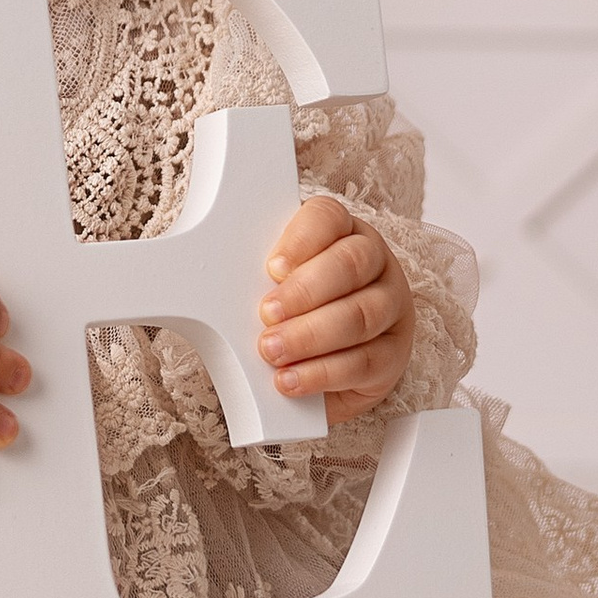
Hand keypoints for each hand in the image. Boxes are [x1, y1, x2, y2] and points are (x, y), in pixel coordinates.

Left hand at [259, 195, 413, 413]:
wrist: (323, 370)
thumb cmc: (291, 313)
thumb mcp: (272, 284)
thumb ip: (253, 274)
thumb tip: (204, 281)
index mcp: (342, 231)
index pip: (328, 218)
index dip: (300, 240)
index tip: (272, 267)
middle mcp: (375, 263)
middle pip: (351, 264)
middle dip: (304, 291)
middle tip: (266, 314)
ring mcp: (390, 307)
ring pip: (360, 315)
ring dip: (310, 336)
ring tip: (272, 351)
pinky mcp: (393, 355)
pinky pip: (364, 362)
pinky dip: (322, 373)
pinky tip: (290, 379)